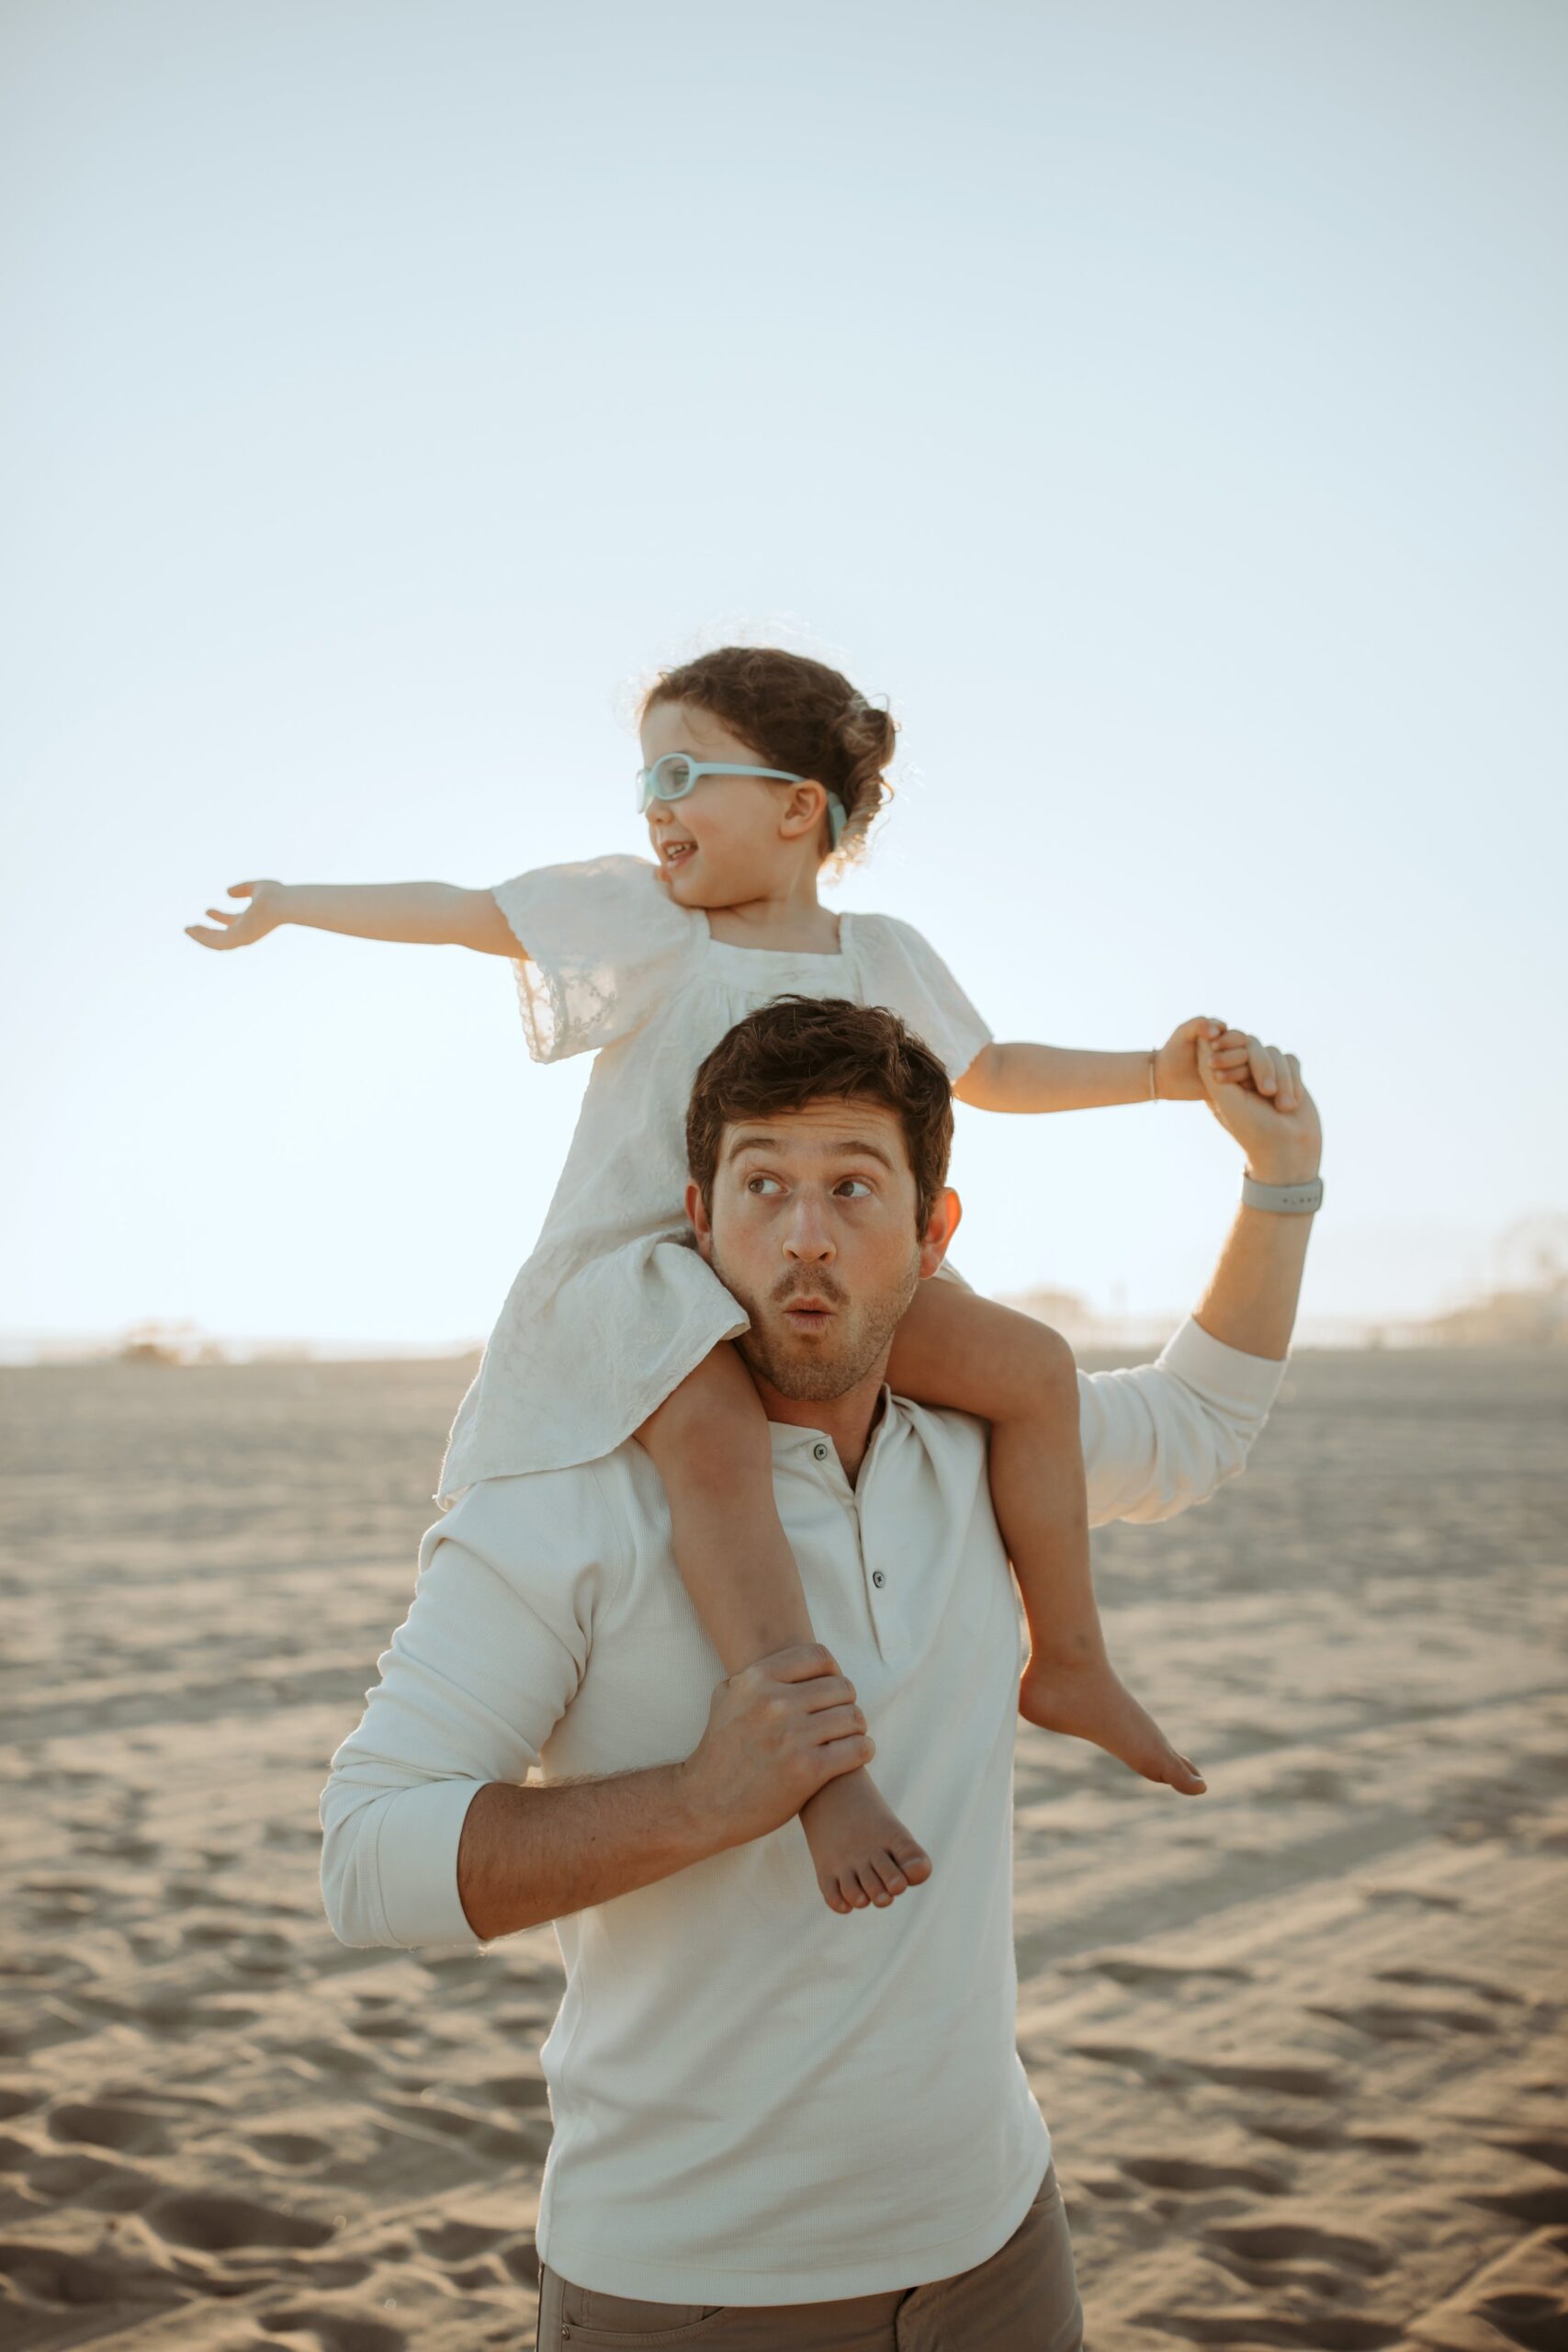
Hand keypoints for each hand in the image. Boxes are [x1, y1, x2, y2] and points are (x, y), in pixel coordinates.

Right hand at [185, 880, 287, 950]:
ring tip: (187, 929)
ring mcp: (243, 937)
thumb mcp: (257, 887)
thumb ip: (243, 888)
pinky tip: (192, 930)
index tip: (207, 910)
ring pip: (217, 942)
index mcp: (252, 920)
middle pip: (223, 934)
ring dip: (202, 937)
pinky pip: (216, 942)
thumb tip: (227, 892)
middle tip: (192, 926)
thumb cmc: (276, 895)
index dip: (219, 917)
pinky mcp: (238, 939)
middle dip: (207, 931)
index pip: (233, 921)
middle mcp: (247, 931)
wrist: (284, 904)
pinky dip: (203, 938)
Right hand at [679, 1643, 872, 1852]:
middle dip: (847, 1703)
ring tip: (849, 1737)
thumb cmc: (720, 1751)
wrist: (704, 1804)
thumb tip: (791, 1661)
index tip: (830, 1690)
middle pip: (842, 1687)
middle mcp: (775, 1703)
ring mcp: (792, 1737)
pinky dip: (863, 1750)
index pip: (819, 1656)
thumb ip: (756, 1674)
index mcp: (757, 1680)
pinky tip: (855, 1754)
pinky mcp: (807, 1770)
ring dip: (857, 1728)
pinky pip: (858, 1748)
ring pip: (853, 1717)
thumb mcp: (726, 1697)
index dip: (832, 1672)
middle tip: (842, 1719)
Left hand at [1155, 1017, 1255, 1099]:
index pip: (1240, 1037)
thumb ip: (1199, 1025)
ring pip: (1249, 1071)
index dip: (1230, 1041)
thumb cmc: (1174, 1050)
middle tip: (1210, 1063)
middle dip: (1232, 1058)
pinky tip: (1227, 1090)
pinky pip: (1245, 1087)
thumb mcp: (1183, 1033)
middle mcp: (1235, 1052)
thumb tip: (1219, 1030)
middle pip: (1250, 1053)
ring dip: (1235, 1073)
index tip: (1212, 1046)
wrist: (1166, 1077)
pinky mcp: (1233, 1087)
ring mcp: (1236, 1070)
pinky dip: (1240, 1087)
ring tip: (1215, 1078)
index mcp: (1226, 1036)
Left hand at [1198, 1032, 1321, 1184]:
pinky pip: (1291, 1060)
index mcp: (1223, 1078)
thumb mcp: (1224, 1099)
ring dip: (1281, 1078)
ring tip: (1283, 1106)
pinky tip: (1291, 1104)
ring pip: (1273, 1052)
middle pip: (1251, 1044)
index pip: (1224, 1045)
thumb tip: (1202, 1038)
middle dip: (1260, 1067)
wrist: (1289, 1149)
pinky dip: (1293, 1080)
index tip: (1230, 1074)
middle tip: (1266, 1092)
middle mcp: (1244, 1072)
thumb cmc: (1252, 1128)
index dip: (1230, 1054)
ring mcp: (1267, 1072)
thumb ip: (1209, 1069)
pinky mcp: (1289, 1075)